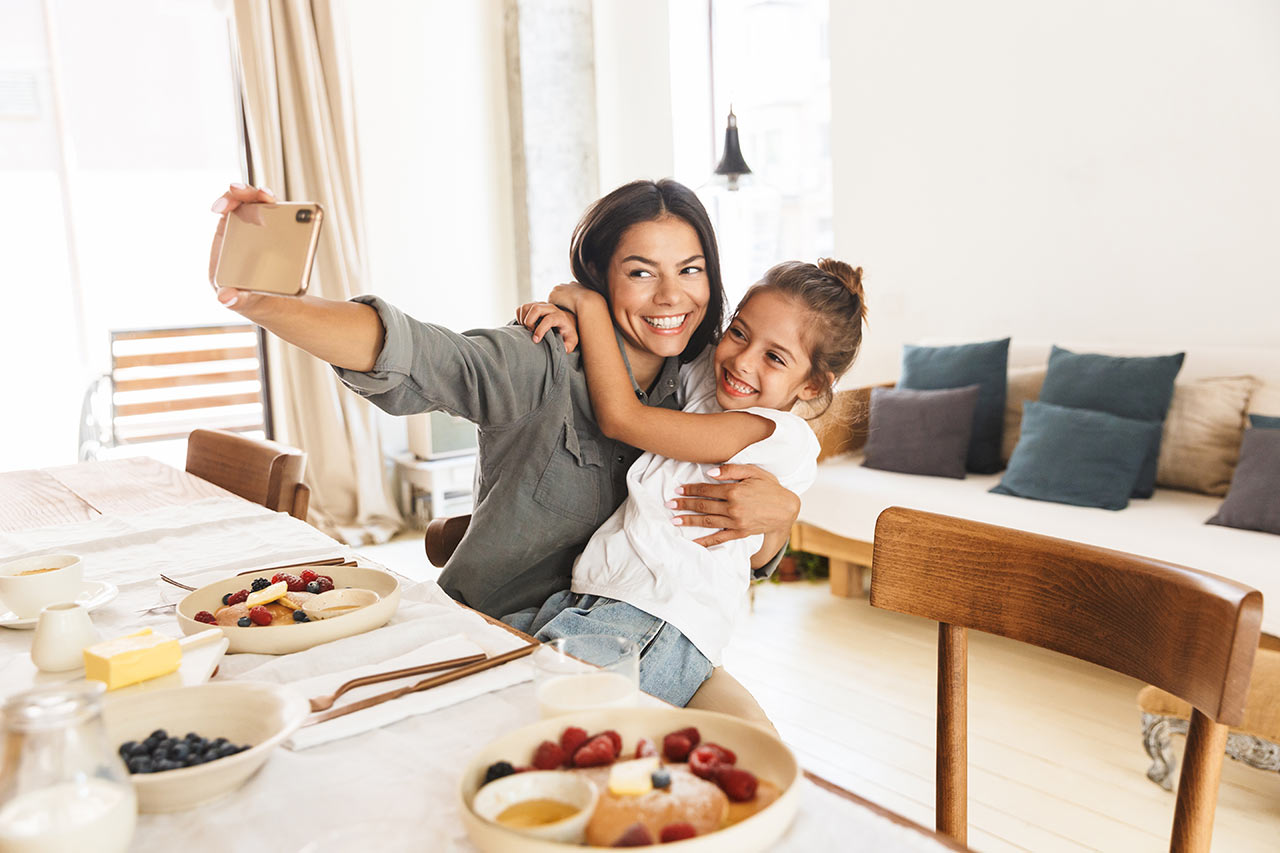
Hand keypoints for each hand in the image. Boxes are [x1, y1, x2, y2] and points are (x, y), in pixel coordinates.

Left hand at [208, 183, 279, 319]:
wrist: (271, 300)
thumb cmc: (250, 298)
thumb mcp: (240, 301)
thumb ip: (234, 300)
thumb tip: (226, 298)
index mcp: (225, 243)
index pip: (223, 214)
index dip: (224, 203)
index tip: (225, 206)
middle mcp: (242, 230)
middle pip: (241, 202)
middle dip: (245, 193)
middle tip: (256, 195)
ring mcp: (261, 229)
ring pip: (261, 204)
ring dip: (265, 197)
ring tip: (270, 198)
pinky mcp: (279, 232)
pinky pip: (281, 216)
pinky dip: (288, 210)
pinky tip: (295, 213)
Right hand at [516, 301, 578, 351]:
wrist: (565, 321)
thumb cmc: (567, 332)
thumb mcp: (572, 340)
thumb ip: (569, 346)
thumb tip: (563, 349)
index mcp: (559, 316)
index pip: (548, 319)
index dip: (541, 330)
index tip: (536, 340)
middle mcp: (550, 308)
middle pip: (536, 309)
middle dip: (529, 322)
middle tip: (530, 332)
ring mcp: (540, 305)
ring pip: (526, 307)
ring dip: (523, 319)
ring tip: (527, 329)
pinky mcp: (533, 305)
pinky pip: (521, 308)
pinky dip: (519, 317)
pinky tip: (524, 326)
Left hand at [671, 464, 800, 546]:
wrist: (787, 509)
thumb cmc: (770, 487)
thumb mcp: (753, 471)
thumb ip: (731, 470)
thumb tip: (709, 471)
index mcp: (734, 491)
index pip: (706, 490)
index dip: (690, 489)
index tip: (678, 489)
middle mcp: (733, 508)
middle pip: (703, 505)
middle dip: (684, 505)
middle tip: (670, 504)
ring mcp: (736, 522)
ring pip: (707, 521)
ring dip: (689, 521)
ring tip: (674, 520)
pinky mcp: (740, 533)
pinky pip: (719, 538)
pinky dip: (705, 541)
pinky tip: (693, 542)